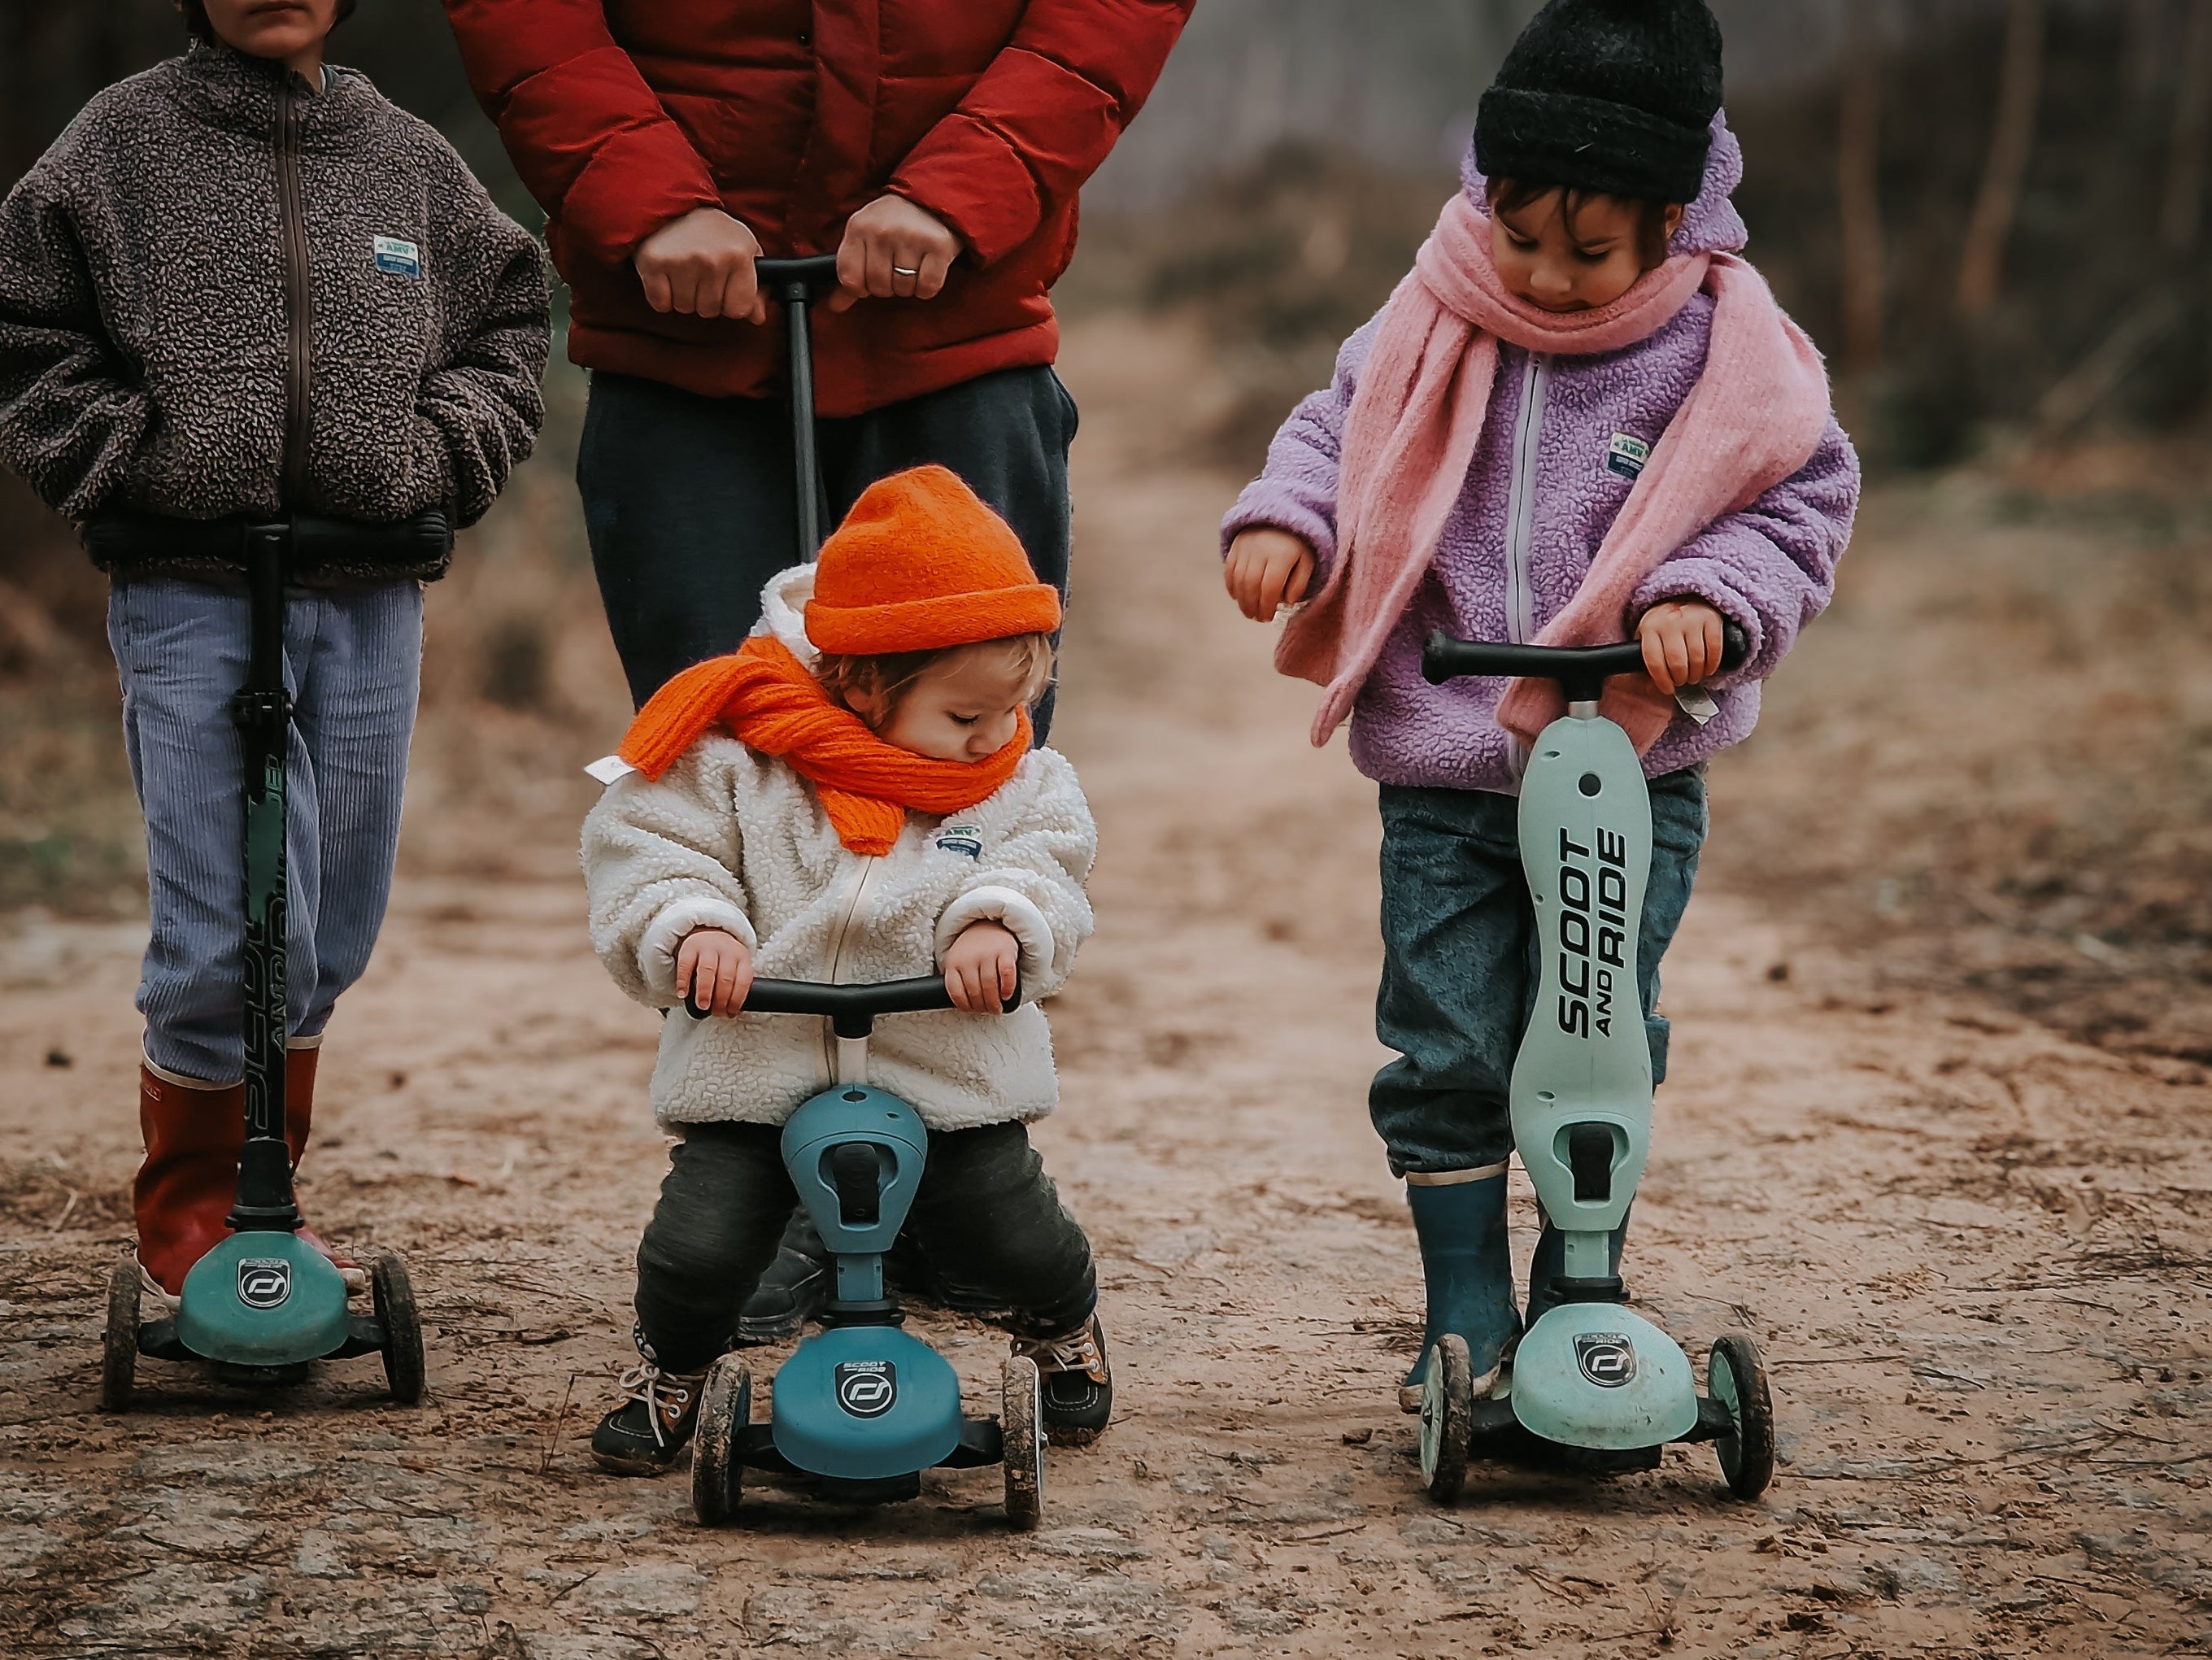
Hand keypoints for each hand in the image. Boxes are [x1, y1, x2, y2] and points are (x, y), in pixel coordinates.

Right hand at [633, 209, 767, 322]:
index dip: (730, 302)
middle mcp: (713, 258)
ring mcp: (683, 260)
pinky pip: (660, 304)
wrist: (674, 204)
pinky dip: (661, 295)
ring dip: (682, 295)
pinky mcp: (655, 263)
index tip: (723, 285)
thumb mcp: (745, 250)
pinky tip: (667, 274)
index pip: (739, 309)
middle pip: (709, 310)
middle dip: (703, 297)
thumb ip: (756, 287)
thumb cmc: (713, 231)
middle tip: (699, 271)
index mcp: (739, 255)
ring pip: (685, 308)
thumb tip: (758, 317)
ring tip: (683, 269)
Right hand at [675, 928, 753, 1015]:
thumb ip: (736, 984)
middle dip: (721, 999)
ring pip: (708, 970)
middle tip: (716, 1012)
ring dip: (705, 991)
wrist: (707, 932)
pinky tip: (683, 993)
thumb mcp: (736, 966)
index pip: (743, 980)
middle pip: (726, 977)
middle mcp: (727, 951)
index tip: (730, 1013)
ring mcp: (708, 947)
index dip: (737, 1000)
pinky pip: (685, 965)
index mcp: (742, 957)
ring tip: (702, 1005)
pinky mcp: (689, 947)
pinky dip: (683, 982)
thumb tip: (732, 1012)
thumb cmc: (723, 958)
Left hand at [822, 195, 961, 312]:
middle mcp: (883, 231)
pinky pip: (927, 287)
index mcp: (858, 227)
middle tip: (894, 269)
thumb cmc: (891, 224)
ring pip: (903, 288)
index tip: (869, 279)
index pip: (849, 278)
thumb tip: (835, 306)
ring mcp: (911, 237)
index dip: (860, 287)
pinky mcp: (938, 246)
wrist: (927, 199)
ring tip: (911, 267)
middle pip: (878, 286)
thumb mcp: (863, 238)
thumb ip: (849, 273)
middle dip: (887, 287)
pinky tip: (926, 270)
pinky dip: (926, 288)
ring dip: (907, 286)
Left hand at [943, 921, 1019, 1014]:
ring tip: (997, 1008)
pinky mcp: (1005, 950)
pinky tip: (1006, 995)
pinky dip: (1007, 989)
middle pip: (975, 992)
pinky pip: (1007, 974)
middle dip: (983, 1007)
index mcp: (953, 962)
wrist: (989, 923)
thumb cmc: (974, 949)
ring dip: (994, 1002)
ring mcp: (987, 952)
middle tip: (989, 1010)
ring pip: (990, 986)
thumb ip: (958, 979)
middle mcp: (969, 957)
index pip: (956, 992)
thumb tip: (965, 1006)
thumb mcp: (958, 960)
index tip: (972, 1010)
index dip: (965, 1006)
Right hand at [1224, 527, 1317, 621]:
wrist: (1280, 516)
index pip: (1270, 587)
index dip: (1268, 606)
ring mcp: (1245, 548)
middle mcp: (1261, 551)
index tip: (1269, 617)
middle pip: (1252, 585)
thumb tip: (1287, 602)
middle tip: (1257, 618)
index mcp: (1282, 555)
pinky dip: (1231, 586)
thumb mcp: (1306, 561)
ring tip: (1248, 612)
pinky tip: (1237, 597)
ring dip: (1242, 600)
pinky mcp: (1235, 547)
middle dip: (1253, 606)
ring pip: (1238, 580)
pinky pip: (1229, 570)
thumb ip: (1300, 583)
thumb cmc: (1296, 544)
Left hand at [1635, 598, 1727, 695]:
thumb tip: (1650, 689)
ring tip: (1694, 676)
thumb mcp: (1648, 639)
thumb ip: (1645, 663)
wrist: (1685, 597)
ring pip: (1697, 658)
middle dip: (1681, 679)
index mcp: (1649, 626)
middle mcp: (1670, 620)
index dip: (1662, 680)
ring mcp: (1691, 617)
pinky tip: (1708, 668)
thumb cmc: (1664, 625)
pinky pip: (1715, 649)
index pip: (1654, 661)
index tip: (1668, 689)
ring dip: (1697, 674)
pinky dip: (1712, 664)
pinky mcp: (1711, 617)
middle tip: (1682, 681)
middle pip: (1677, 662)